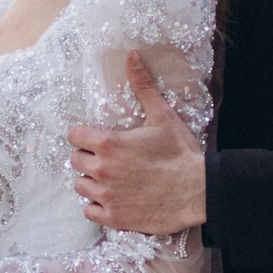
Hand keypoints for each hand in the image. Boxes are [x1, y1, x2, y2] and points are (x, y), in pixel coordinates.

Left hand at [68, 54, 205, 235]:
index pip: (74, 135)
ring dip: (91, 182)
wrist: (198, 191)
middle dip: (88, 158)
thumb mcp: (162, 116)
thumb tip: (132, 55)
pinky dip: (98, 206)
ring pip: (80, 186)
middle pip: (75, 161)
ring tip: (111, 179)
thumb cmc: (180, 153)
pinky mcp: (114, 217)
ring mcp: (106, 196)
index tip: (97, 138)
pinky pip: (89, 211)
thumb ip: (142, 86)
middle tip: (108, 159)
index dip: (84, 135)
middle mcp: (101, 170)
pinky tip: (113, 199)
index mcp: (108, 143)